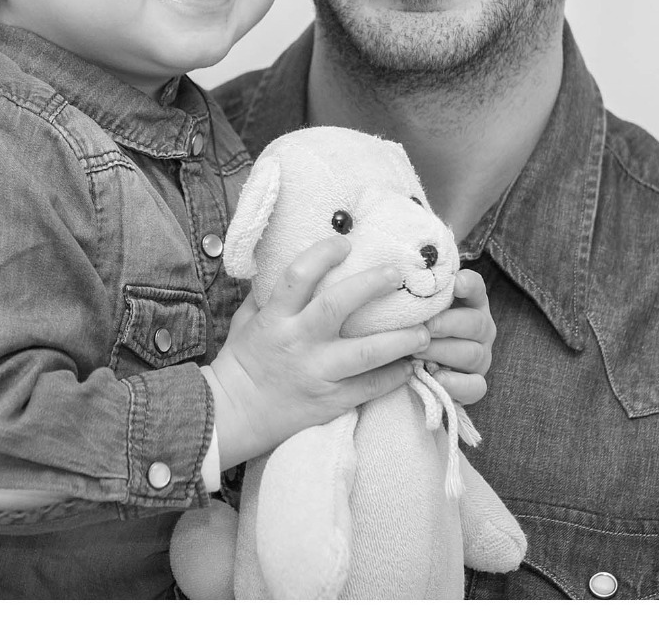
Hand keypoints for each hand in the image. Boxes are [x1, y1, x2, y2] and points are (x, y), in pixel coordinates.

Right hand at [206, 237, 425, 468]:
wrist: (234, 415)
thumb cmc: (241, 363)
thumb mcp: (246, 321)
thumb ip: (269, 295)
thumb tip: (289, 262)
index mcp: (276, 318)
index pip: (298, 276)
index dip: (323, 254)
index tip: (346, 243)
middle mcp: (299, 341)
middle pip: (338, 305)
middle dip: (372, 285)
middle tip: (397, 274)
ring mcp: (317, 372)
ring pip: (367, 352)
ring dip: (400, 340)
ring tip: (424, 331)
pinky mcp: (331, 401)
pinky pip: (371, 387)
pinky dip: (395, 376)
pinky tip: (412, 366)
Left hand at [419, 267, 494, 405]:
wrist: (409, 363)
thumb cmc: (410, 324)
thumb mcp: (410, 304)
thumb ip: (411, 290)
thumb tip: (389, 270)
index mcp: (469, 302)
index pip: (476, 288)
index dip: (469, 284)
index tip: (456, 283)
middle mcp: (480, 328)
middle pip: (476, 323)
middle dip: (448, 324)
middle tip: (425, 326)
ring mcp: (480, 356)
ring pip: (473, 354)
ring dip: (444, 352)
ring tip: (418, 352)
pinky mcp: (474, 384)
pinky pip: (476, 386)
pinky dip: (457, 384)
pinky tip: (436, 377)